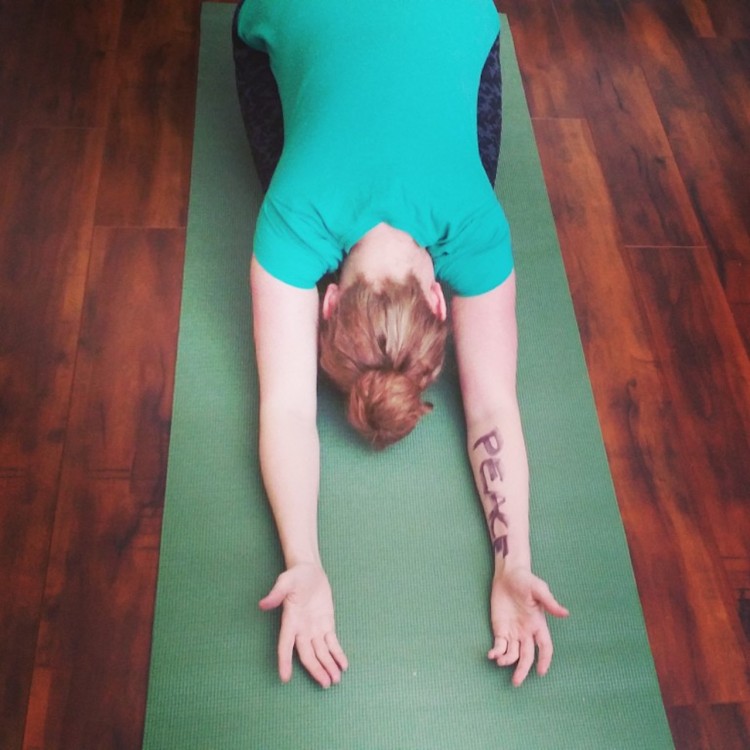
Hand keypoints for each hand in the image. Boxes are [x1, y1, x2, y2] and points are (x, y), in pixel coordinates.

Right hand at [259, 563, 347, 687]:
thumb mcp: (286, 581)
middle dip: (317, 670)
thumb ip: (276, 593)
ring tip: (336, 680)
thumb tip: (263, 604)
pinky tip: (343, 665)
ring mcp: (315, 629)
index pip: (285, 645)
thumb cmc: (295, 576)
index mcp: (290, 621)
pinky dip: (337, 654)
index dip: (284, 661)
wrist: (309, 570)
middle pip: (308, 655)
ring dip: (328, 666)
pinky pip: (332, 643)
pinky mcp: (326, 625)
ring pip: (321, 653)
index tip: (285, 678)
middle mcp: (301, 630)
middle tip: (326, 684)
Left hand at [488, 567, 568, 686]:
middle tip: (516, 683)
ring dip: (507, 661)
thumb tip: (565, 614)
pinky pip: (499, 645)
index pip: (545, 647)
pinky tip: (491, 655)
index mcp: (539, 625)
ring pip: (512, 654)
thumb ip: (550, 603)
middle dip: (522, 670)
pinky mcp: (500, 629)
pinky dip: (496, 652)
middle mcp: (527, 632)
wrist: (508, 574)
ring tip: (500, 662)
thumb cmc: (526, 581)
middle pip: (527, 656)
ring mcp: (513, 632)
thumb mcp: (539, 589)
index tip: (541, 672)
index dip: (544, 660)